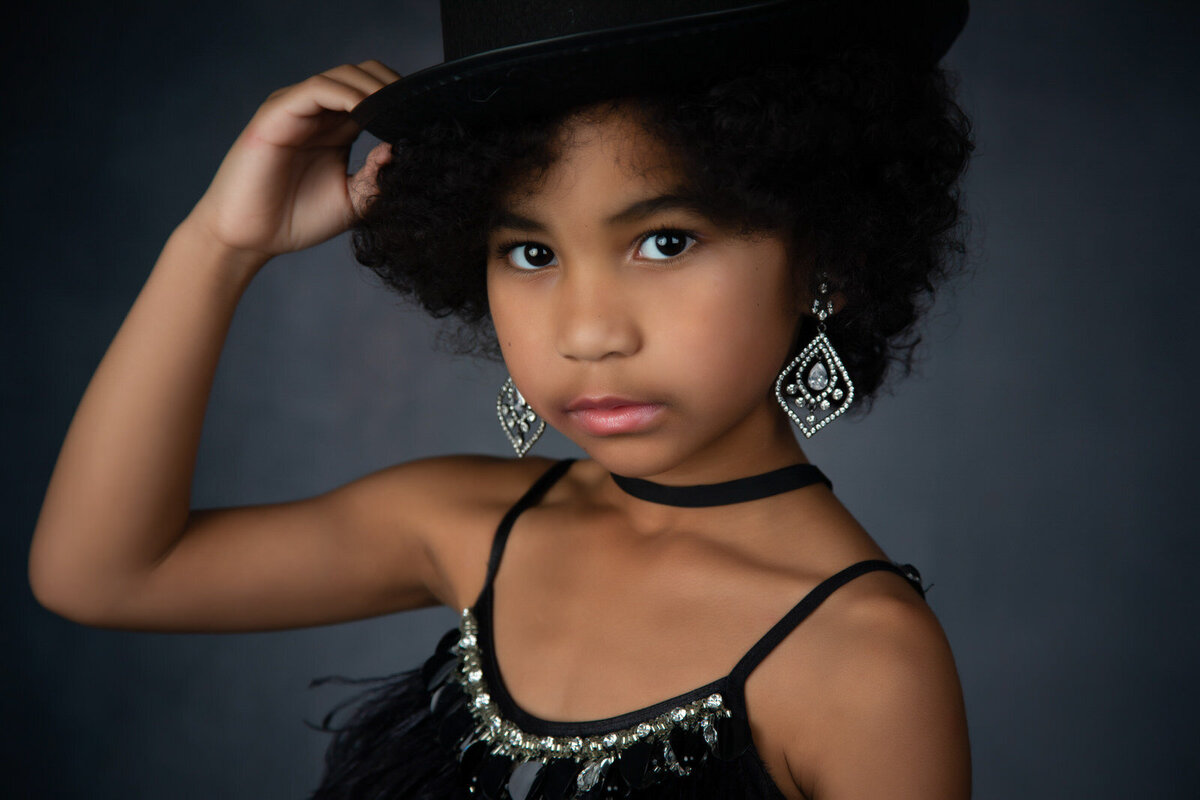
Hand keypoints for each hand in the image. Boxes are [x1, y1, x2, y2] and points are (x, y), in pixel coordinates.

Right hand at [185, 60, 400, 261]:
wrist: (251, 238)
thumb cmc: (295, 220)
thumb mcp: (352, 201)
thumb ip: (377, 178)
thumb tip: (400, 150)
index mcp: (338, 129)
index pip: (375, 97)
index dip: (402, 101)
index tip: (429, 118)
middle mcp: (318, 113)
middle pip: (363, 77)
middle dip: (394, 86)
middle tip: (419, 108)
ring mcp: (297, 109)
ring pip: (344, 76)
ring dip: (375, 88)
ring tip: (398, 108)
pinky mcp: (277, 113)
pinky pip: (317, 90)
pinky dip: (346, 95)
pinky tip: (368, 111)